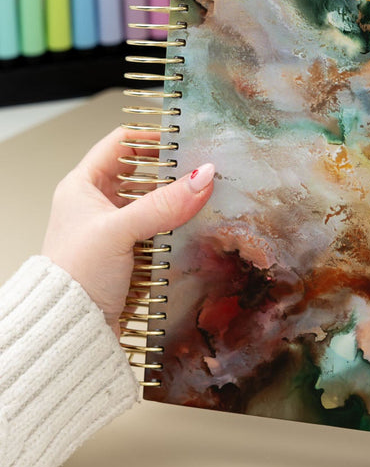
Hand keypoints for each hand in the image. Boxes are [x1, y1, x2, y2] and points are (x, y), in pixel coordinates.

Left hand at [42, 127, 214, 337]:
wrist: (71, 330)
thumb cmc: (74, 277)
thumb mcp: (120, 231)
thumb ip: (163, 204)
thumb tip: (202, 177)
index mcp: (83, 186)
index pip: (121, 143)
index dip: (151, 136)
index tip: (182, 139)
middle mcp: (98, 203)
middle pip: (143, 172)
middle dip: (171, 170)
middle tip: (199, 168)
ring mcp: (114, 227)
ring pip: (154, 200)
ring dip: (176, 200)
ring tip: (201, 195)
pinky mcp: (129, 251)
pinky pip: (160, 227)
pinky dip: (176, 224)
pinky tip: (193, 224)